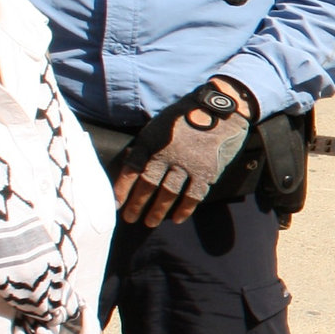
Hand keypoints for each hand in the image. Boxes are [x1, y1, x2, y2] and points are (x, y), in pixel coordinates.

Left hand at [116, 78, 254, 226]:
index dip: (122, 188)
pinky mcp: (206, 171)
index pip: (132, 168)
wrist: (219, 110)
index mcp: (152, 141)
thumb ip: (146, 145)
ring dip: (158, 210)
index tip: (115, 204)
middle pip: (148, 184)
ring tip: (150, 222)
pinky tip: (177, 219)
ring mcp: (188, 163)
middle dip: (137, 204)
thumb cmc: (185, 118)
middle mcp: (167, 154)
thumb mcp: (159, 125)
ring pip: (168, 193)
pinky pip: (193, 195)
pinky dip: (184, 209)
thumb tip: (131, 165)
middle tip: (131, 218)